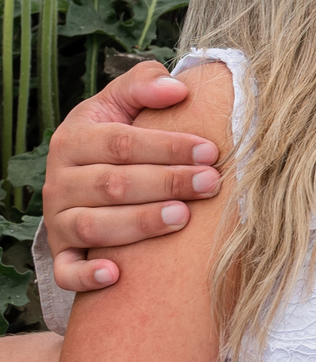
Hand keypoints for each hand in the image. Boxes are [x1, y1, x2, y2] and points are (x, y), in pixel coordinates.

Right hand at [43, 61, 222, 293]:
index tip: (210, 151)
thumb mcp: (120, 105)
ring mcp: (58, 220)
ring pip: (94, 226)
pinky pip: (65, 270)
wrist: (81, 176)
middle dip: (167, 183)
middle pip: (115, 184)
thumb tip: (177, 88)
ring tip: (182, 217)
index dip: (168, 147)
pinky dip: (85, 276)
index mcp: (74, 139)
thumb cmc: (114, 139)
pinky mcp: (62, 254)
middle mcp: (60, 180)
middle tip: (210, 184)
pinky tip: (115, 275)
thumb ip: (144, 85)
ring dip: (140, 223)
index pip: (123, 143)